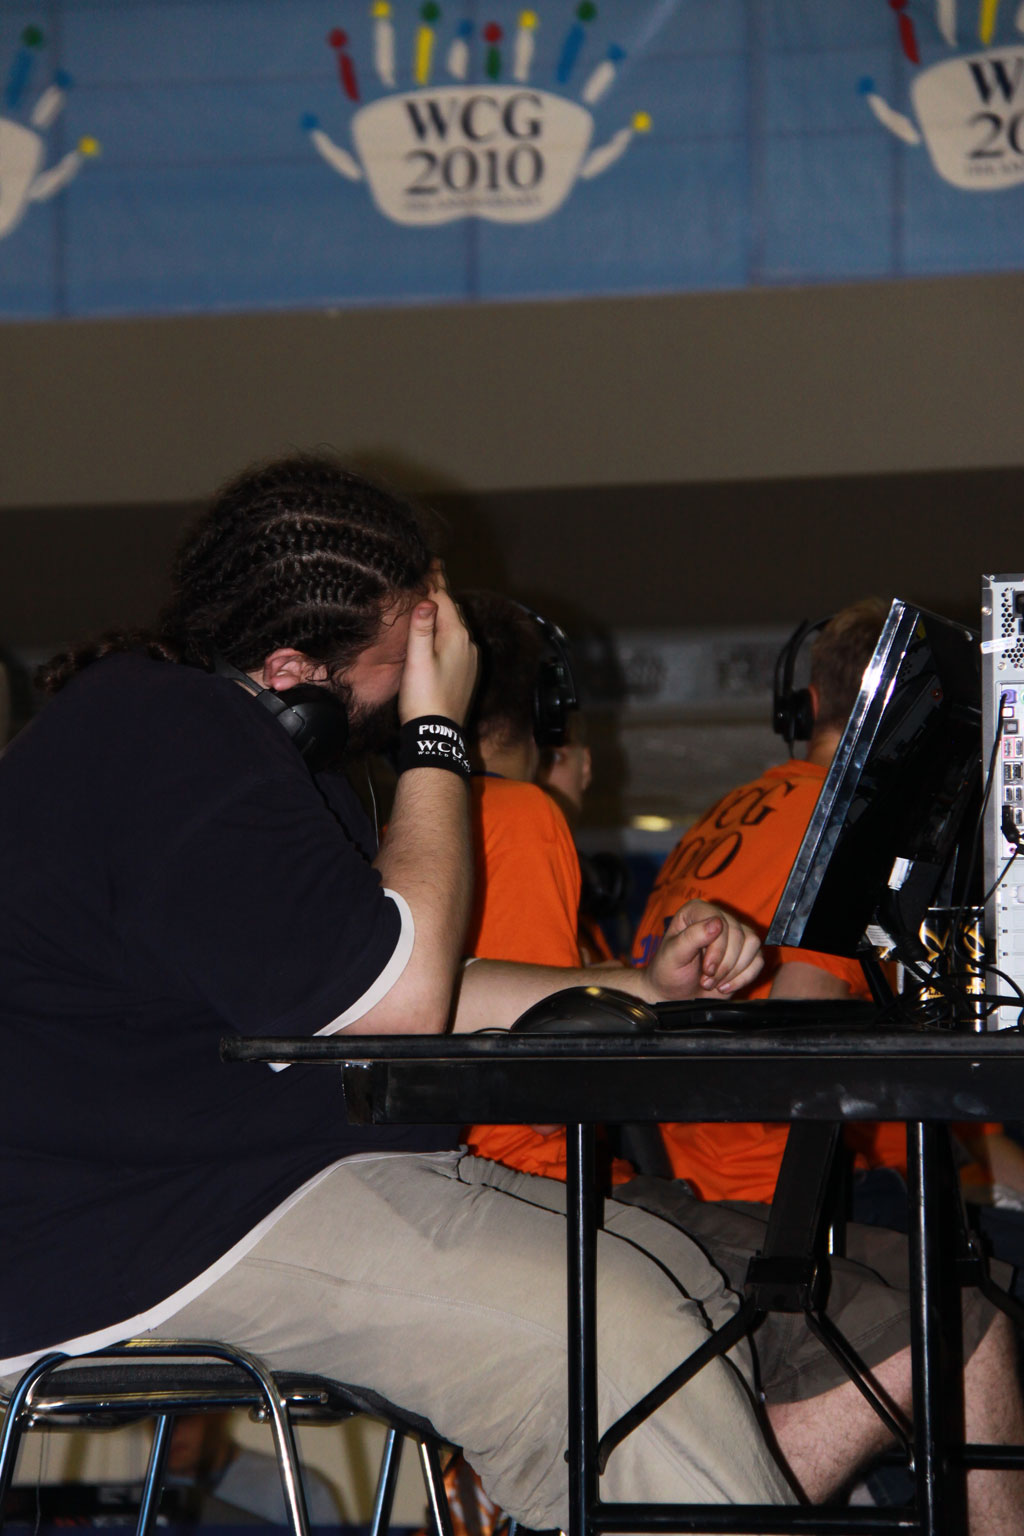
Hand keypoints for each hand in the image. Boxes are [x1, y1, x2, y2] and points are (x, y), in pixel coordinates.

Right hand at [398, 563, 477, 725]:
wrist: (436, 733)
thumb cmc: (424, 697)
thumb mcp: (418, 660)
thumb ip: (421, 629)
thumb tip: (427, 600)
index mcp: (457, 637)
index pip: (446, 600)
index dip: (436, 580)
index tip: (432, 561)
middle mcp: (469, 645)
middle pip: (454, 611)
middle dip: (441, 593)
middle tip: (431, 573)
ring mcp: (470, 660)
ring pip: (456, 626)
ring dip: (445, 611)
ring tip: (433, 597)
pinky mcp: (466, 673)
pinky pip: (457, 641)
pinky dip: (447, 629)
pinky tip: (439, 631)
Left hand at [642, 900, 762, 1001]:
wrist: (675, 996)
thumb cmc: (669, 972)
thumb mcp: (673, 955)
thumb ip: (692, 937)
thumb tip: (717, 923)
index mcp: (697, 911)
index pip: (720, 921)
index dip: (718, 948)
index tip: (706, 970)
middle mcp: (718, 918)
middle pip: (739, 934)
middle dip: (725, 964)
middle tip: (706, 981)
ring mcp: (733, 935)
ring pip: (752, 944)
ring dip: (734, 971)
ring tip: (714, 983)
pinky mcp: (745, 953)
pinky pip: (758, 960)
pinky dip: (744, 978)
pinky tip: (725, 986)